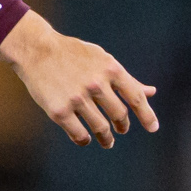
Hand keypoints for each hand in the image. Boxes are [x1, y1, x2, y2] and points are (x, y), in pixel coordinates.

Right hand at [0, 12, 157, 147]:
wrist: (36, 50)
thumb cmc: (73, 54)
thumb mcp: (102, 60)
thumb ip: (126, 79)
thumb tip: (151, 92)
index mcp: (110, 69)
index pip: (135, 97)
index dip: (146, 115)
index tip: (153, 128)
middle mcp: (96, 84)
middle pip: (119, 115)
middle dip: (122, 126)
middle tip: (121, 129)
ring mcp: (77, 98)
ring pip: (101, 128)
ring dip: (107, 138)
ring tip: (107, 141)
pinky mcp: (59, 111)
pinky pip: (79, 134)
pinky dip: (85, 140)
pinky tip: (86, 138)